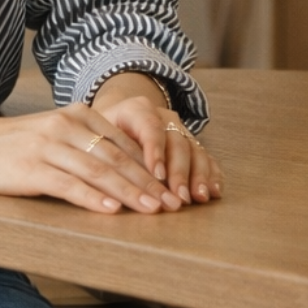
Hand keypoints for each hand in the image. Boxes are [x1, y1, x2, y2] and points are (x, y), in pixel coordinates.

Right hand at [0, 90, 187, 215]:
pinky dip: (92, 198)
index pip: (124, 144)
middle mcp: (67, 126)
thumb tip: (122, 174)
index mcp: (78, 116)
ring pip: (99, 171)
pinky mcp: (31, 167)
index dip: (152, 168)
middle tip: (173, 206)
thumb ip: (85, 147)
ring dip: (129, 193)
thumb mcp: (52, 137)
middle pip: (118, 158)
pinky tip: (110, 210)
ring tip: (152, 211)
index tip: (173, 190)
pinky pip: (68, 184)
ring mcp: (49, 146)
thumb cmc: (10, 146)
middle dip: (149, 184)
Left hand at [90, 74, 222, 205]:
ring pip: (194, 150)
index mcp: (136, 109)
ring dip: (198, 175)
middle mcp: (163, 117)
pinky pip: (205, 156)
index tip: (156, 175)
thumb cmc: (100, 134)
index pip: (149, 127)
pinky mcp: (190, 144)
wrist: (116, 120)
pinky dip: (211, 174)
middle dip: (179, 172)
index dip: (155, 151)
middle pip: (176, 142)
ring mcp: (179, 130)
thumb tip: (100, 179)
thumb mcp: (93, 135)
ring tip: (198, 197)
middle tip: (178, 196)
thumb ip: (98, 151)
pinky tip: (213, 191)